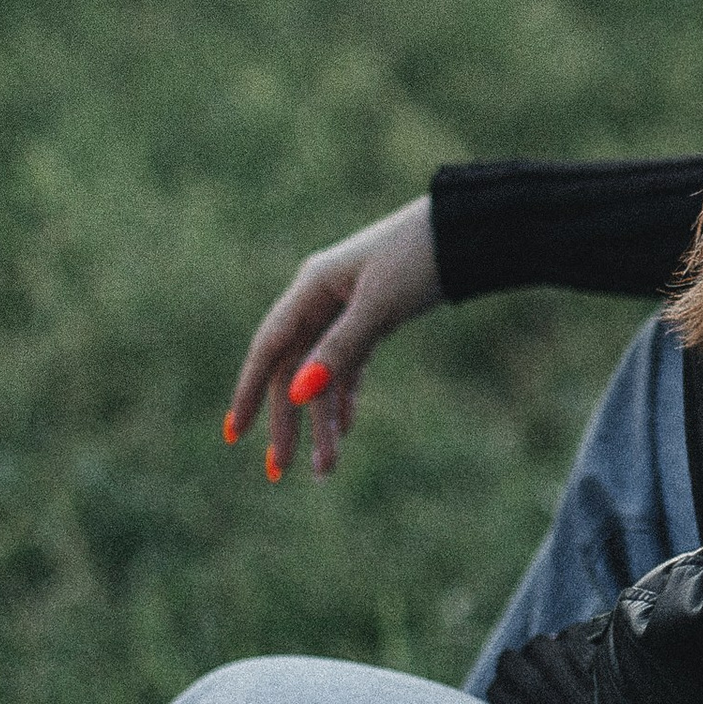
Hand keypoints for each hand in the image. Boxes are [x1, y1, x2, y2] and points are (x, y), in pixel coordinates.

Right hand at [224, 195, 442, 482]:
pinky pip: (349, 364)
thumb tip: (296, 394)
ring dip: (322, 419)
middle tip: (280, 471)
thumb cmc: (418, 257)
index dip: (248, 391)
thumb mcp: (378, 305)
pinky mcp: (372, 317)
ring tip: (326, 467)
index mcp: (311, 286)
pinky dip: (346, 395)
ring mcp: (346, 308)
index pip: (270, 347)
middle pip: (293, 369)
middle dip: (287, 421)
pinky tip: (345, 428)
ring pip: (323, 373)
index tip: (234, 434)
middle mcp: (321, 298)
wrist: (467, 232)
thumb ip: (339, 349)